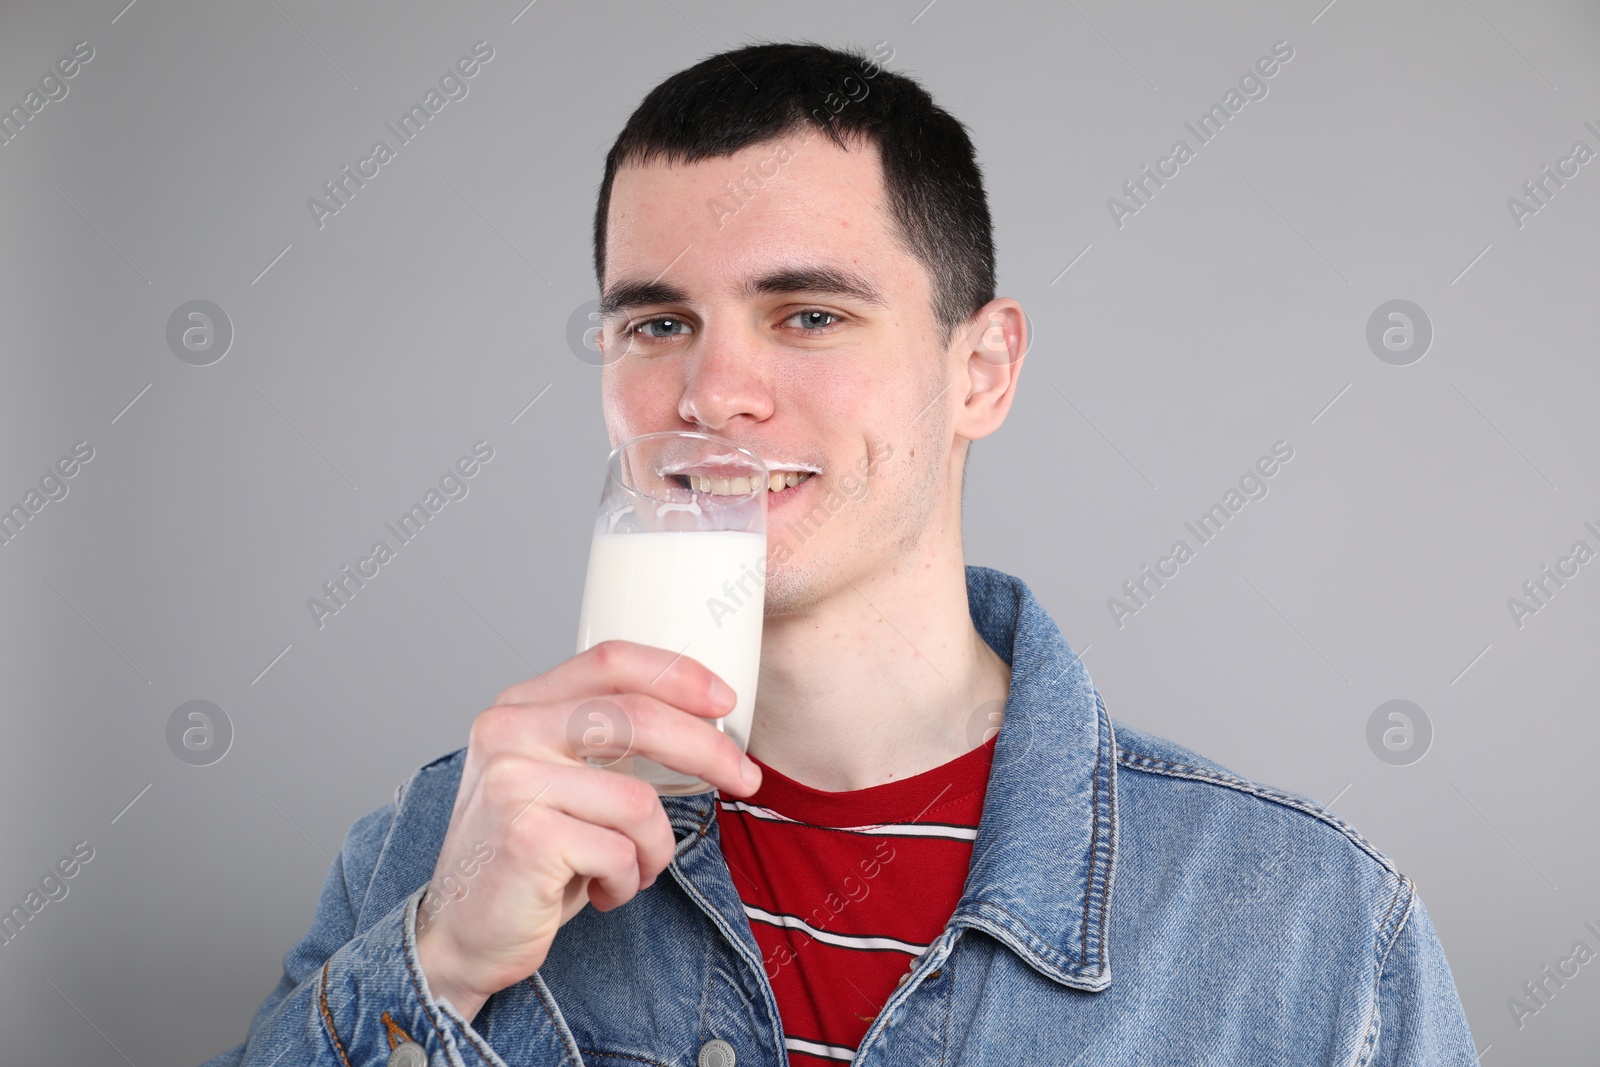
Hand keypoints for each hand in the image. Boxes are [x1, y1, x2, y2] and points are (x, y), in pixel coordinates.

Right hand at [413, 640, 760, 1020]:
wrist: (460, 931)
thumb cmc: (528, 854)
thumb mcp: (559, 777)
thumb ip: (603, 738)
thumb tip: (703, 719)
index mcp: (520, 705)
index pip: (610, 661)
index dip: (677, 673)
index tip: (725, 701)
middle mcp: (509, 731)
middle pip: (637, 717)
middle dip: (708, 749)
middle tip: (744, 779)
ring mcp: (513, 782)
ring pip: (639, 801)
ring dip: (656, 847)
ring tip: (635, 867)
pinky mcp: (526, 837)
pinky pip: (620, 852)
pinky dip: (628, 880)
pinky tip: (603, 891)